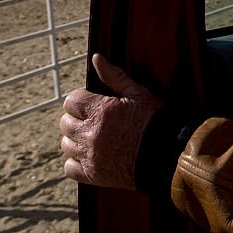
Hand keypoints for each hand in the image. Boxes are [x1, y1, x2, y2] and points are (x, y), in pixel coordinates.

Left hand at [60, 53, 162, 189]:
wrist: (168, 154)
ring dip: (76, 139)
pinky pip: (70, 168)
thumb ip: (114, 76)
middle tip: (93, 120)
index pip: (71, 101)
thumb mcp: (137, 93)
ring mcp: (90, 156)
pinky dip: (76, 161)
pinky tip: (90, 156)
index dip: (81, 100)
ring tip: (93, 137)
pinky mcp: (93, 175)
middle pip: (65, 123)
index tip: (91, 103)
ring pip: (66, 145)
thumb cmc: (154, 120)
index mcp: (100, 111)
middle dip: (77, 119)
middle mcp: (90, 133)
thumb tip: (96, 58)